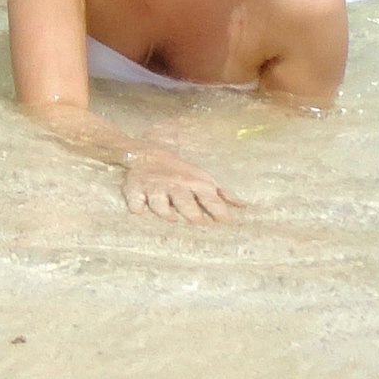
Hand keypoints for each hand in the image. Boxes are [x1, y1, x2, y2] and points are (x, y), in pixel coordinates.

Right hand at [123, 153, 244, 223]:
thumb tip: (244, 207)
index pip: (210, 199)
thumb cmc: (180, 171)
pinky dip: (136, 205)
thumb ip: (223, 194)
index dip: (219, 212)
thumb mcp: (203, 178)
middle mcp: (177, 186)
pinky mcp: (136, 189)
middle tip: (199, 224)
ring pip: (160, 202)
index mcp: (195, 184)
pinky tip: (138, 210)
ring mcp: (155, 188)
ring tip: (171, 218)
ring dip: (165, 210)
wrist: (146, 153)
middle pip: (185, 202)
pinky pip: (135, 199)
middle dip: (193, 214)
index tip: (227, 225)